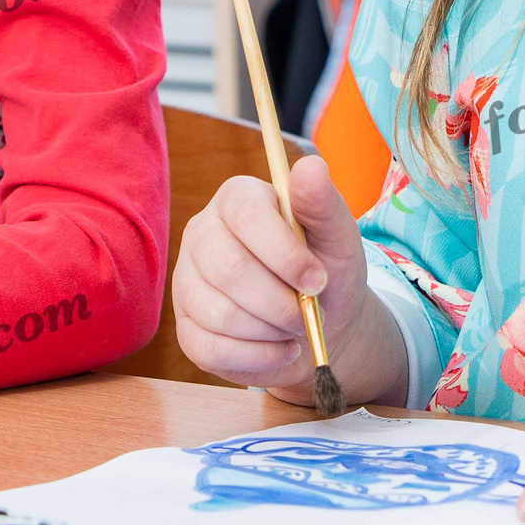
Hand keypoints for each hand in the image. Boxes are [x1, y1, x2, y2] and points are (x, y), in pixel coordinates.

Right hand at [173, 154, 397, 402]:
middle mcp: (202, 233)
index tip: (318, 281)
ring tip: (295, 327)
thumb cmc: (327, 271)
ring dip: (272, 331)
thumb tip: (311, 166)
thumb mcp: (337, 236)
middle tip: (307, 313)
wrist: (319, 325)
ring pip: (219, 314)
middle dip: (280, 302)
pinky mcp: (186, 327)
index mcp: (237, 199)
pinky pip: (212, 349)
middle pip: (229, 269)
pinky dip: (259, 357)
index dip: (285, 254)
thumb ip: (323, 203)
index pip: (247, 216)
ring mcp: (187, 281)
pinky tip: (280, 348)